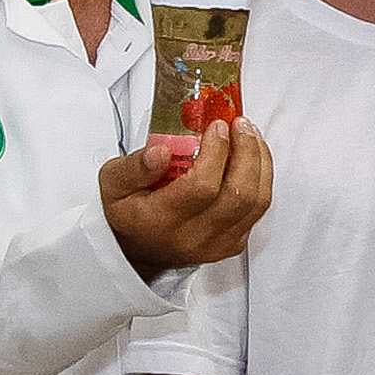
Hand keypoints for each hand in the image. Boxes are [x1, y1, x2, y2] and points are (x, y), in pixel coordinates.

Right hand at [100, 123, 273, 279]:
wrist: (137, 249)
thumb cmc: (126, 212)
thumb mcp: (112, 184)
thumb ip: (134, 166)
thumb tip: (161, 151)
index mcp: (161, 222)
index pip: (202, 187)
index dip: (216, 153)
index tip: (217, 127)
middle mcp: (194, 238)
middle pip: (238, 195)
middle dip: (246, 152)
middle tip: (240, 124)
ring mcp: (217, 244)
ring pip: (255, 202)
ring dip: (259, 162)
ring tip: (250, 135)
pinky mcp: (232, 244)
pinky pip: (258, 209)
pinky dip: (262, 178)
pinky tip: (253, 157)